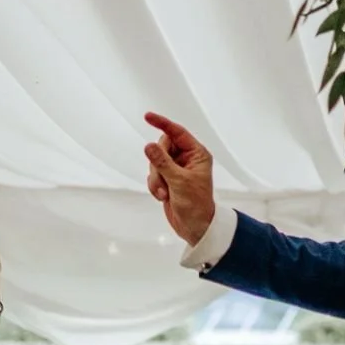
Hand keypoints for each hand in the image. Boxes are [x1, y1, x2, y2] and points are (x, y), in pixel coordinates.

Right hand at [143, 112, 216, 245]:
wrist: (195, 227)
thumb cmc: (196, 204)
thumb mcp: (179, 182)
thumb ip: (162, 163)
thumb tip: (148, 146)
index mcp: (197, 154)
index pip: (177, 133)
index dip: (162, 123)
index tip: (147, 116)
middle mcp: (187, 159)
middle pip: (162, 148)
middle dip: (157, 164)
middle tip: (162, 180)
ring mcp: (176, 169)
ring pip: (155, 162)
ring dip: (155, 178)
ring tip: (163, 193)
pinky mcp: (167, 180)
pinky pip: (153, 175)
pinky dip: (154, 185)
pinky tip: (162, 196)